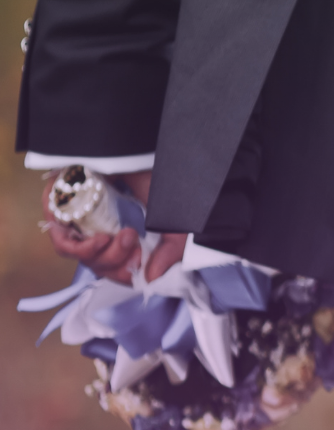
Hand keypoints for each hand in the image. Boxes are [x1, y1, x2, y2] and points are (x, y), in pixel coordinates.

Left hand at [41, 170, 186, 284]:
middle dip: (117, 261)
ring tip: (120, 235)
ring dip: (100, 254)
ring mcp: (81, 222)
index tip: (141, 263)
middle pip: (99, 264)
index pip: (118, 268)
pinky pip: (61, 241)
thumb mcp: (175, 223)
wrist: (137, 150)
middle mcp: (101, 231)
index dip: (126, 273)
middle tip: (135, 239)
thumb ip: (169, 252)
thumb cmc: (159, 182)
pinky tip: (97, 237)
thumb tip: (151, 279)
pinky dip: (76, 245)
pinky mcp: (61, 211)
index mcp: (124, 236)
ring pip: (81, 256)